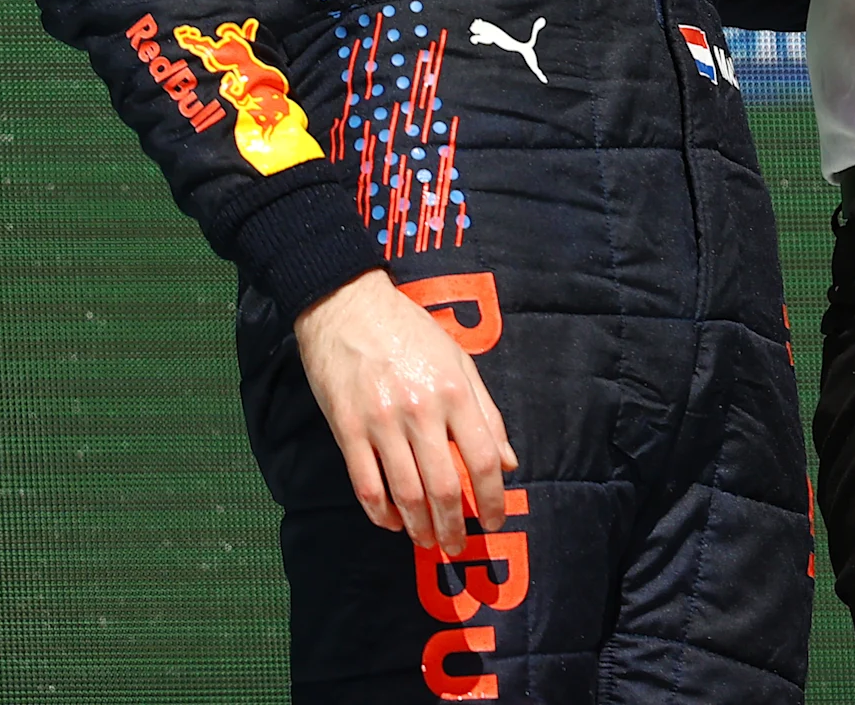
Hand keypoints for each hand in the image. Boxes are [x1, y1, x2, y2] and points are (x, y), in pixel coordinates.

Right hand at [296, 271, 517, 556]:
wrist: (348, 307)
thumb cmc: (411, 332)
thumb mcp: (460, 360)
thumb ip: (486, 412)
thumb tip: (507, 461)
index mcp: (455, 393)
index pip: (482, 458)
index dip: (492, 496)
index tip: (495, 520)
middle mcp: (421, 412)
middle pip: (443, 485)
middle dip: (453, 524)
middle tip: (458, 546)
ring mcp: (381, 423)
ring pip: (404, 492)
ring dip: (418, 526)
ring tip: (427, 542)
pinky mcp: (346, 429)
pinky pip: (365, 483)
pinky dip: (379, 511)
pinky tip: (390, 523)